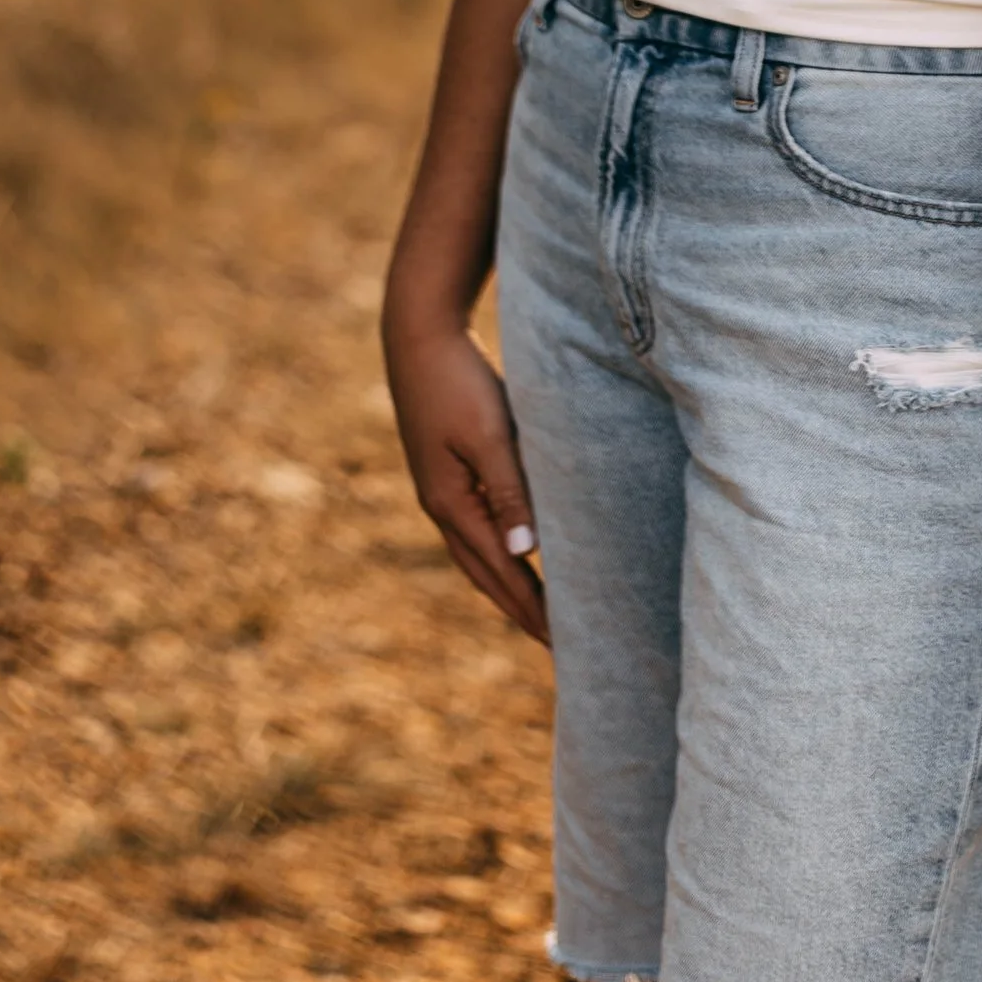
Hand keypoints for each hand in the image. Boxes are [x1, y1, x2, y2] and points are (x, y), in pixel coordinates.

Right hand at [385, 312, 547, 644]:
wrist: (419, 337)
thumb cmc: (459, 382)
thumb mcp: (489, 434)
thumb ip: (509, 490)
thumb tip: (525, 553)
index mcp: (453, 505)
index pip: (502, 572)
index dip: (532, 609)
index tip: (562, 642)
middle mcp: (444, 507)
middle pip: (487, 575)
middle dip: (521, 611)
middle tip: (557, 645)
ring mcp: (442, 491)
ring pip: (479, 555)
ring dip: (509, 587)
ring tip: (539, 613)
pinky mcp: (448, 471)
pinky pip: (479, 528)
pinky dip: (500, 552)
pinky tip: (518, 552)